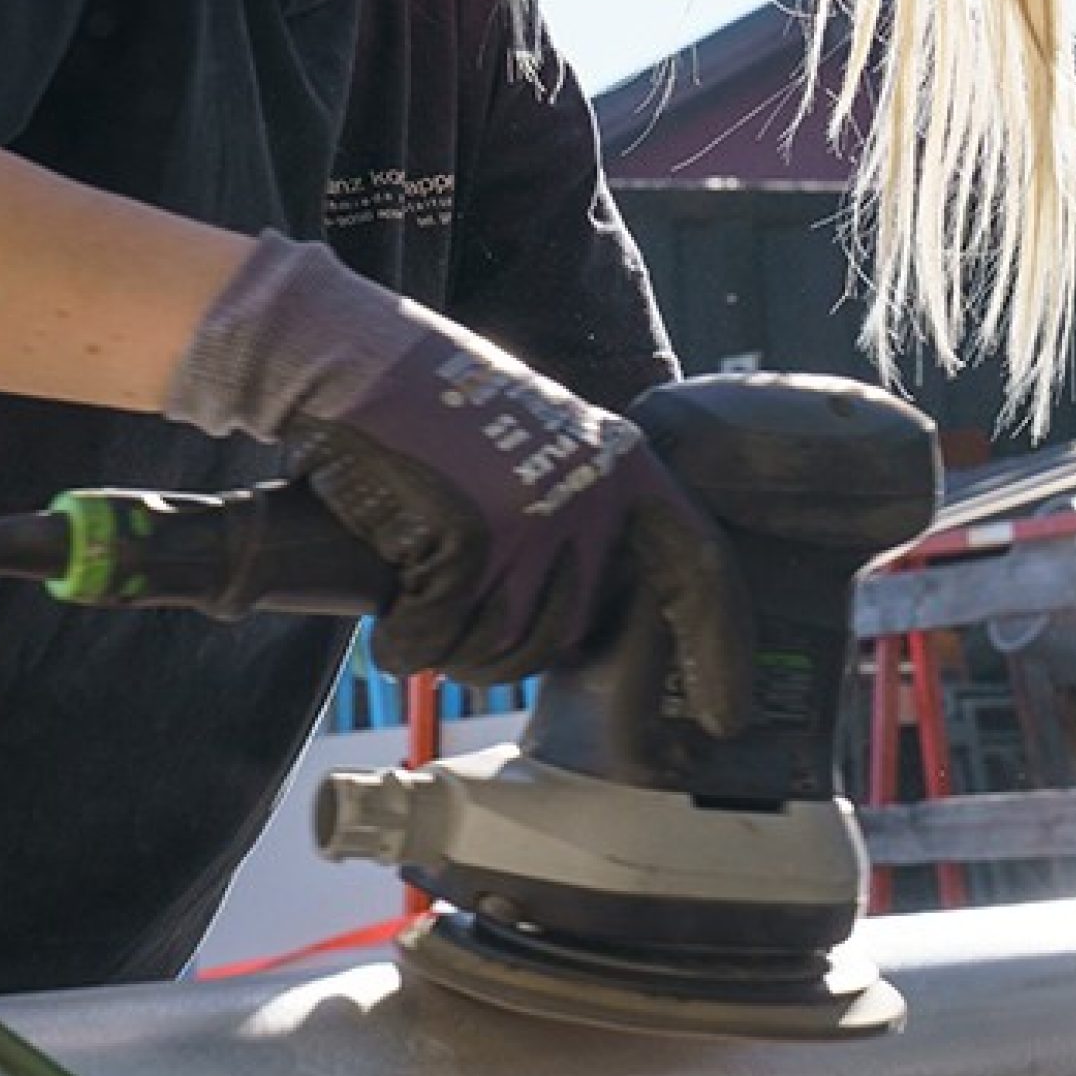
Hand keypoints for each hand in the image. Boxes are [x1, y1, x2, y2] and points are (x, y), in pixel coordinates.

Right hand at [165, 234, 752, 733]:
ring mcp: (530, 521)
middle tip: (451, 619)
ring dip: (448, 651)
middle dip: (502, 648)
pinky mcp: (467, 542)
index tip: (724, 717)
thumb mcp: (530, 443)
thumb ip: (570, 510)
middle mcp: (586, 496)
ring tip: (415, 607)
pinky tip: (391, 621)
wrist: (352, 358)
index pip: (697, 566)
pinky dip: (405, 646)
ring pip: (499, 650)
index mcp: (617, 465)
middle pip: (564, 634)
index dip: (717, 645)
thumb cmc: (427, 406)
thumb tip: (572, 618)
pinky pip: (435, 641)